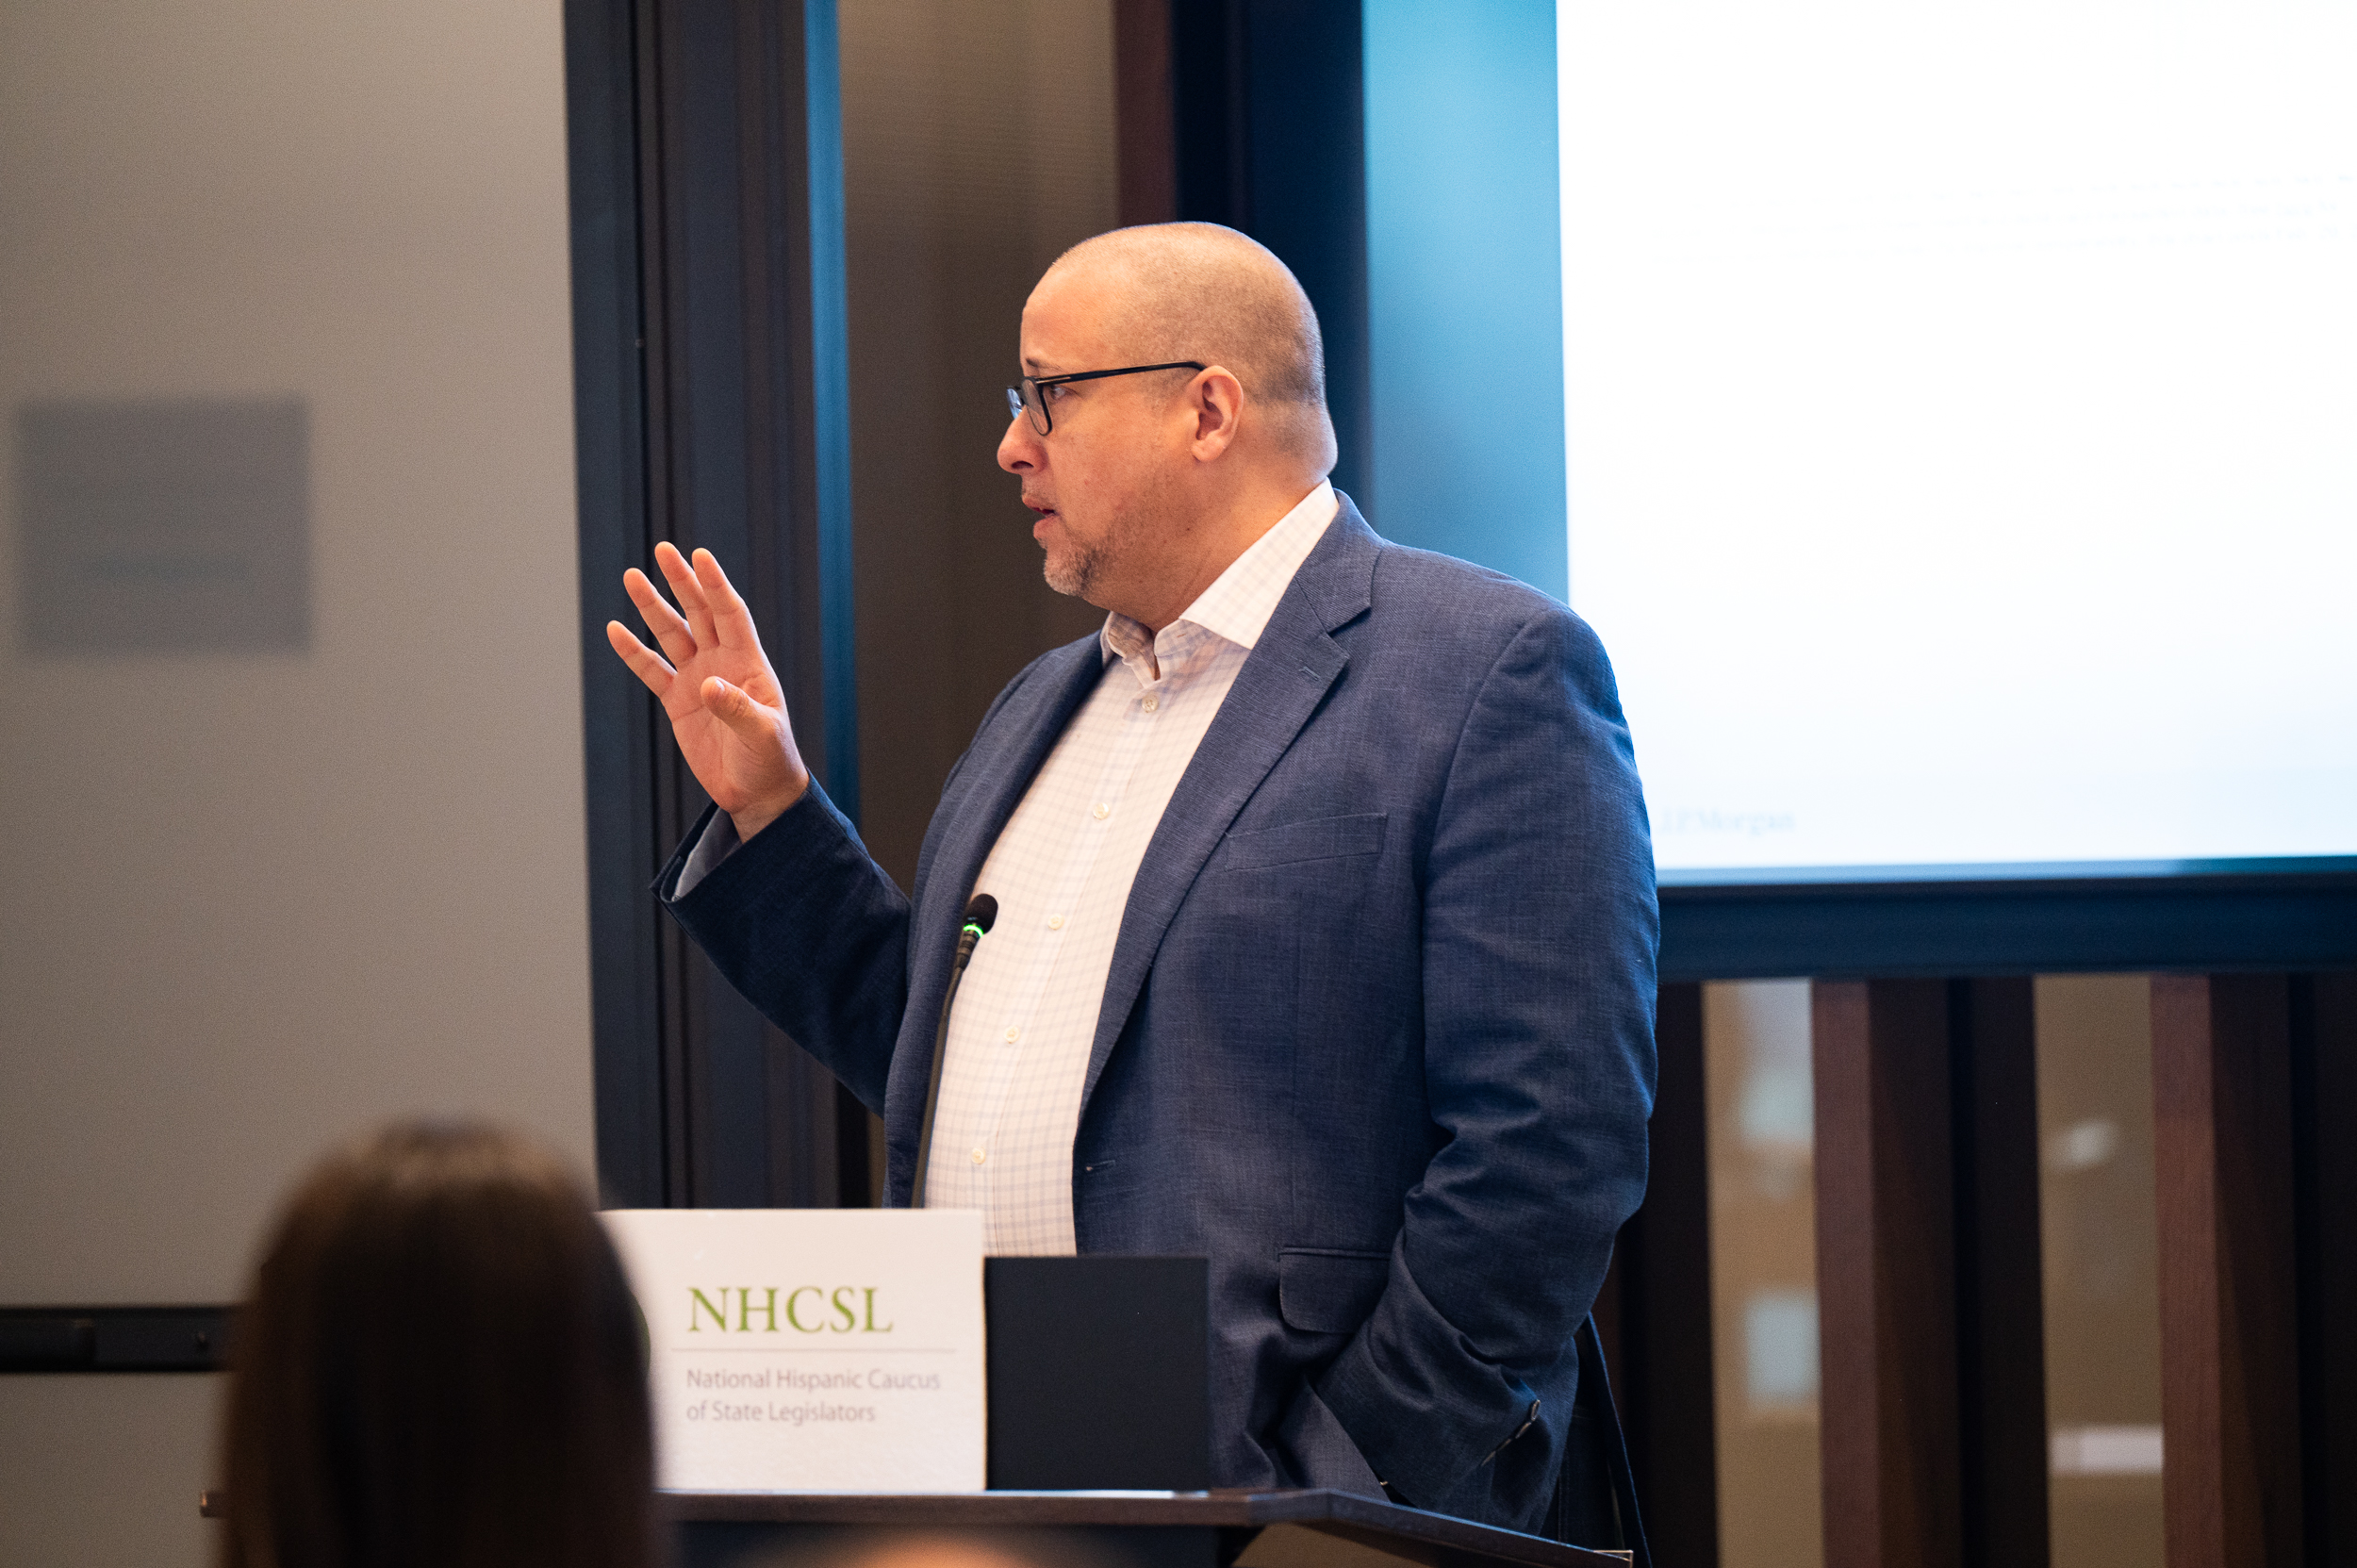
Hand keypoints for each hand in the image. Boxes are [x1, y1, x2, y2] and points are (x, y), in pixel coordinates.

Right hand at [607, 542, 809, 841]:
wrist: (756, 791)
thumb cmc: (770, 759)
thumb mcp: (761, 734)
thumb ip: (736, 708)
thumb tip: (708, 686)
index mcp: (748, 663)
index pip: (730, 614)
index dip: (716, 585)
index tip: (699, 555)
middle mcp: (722, 663)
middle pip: (699, 613)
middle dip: (682, 582)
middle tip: (663, 550)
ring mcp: (698, 679)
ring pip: (672, 634)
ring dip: (652, 607)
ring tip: (632, 576)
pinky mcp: (678, 702)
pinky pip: (652, 670)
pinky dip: (633, 652)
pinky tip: (616, 630)